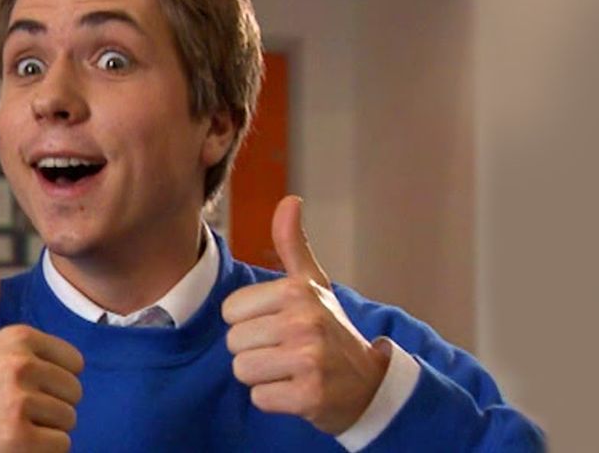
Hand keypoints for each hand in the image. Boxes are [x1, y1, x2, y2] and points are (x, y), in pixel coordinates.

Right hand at [0, 251, 83, 451]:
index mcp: (17, 336)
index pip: (75, 365)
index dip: (53, 381)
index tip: (18, 387)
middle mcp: (18, 363)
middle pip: (74, 393)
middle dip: (51, 407)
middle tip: (12, 411)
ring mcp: (17, 400)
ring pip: (69, 420)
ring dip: (46, 431)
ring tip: (9, 426)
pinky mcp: (17, 437)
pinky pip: (61, 445)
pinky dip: (42, 452)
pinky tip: (11, 446)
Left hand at [222, 196, 389, 434]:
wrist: (368, 384)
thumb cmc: (330, 330)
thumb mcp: (313, 284)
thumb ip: (292, 244)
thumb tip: (290, 200)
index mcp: (298, 291)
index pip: (230, 311)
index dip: (249, 321)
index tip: (278, 324)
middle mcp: (305, 322)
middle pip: (234, 342)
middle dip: (254, 350)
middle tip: (286, 350)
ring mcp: (309, 360)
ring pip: (242, 370)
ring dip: (261, 375)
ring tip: (289, 369)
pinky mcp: (310, 397)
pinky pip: (258, 398)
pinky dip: (273, 399)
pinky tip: (297, 389)